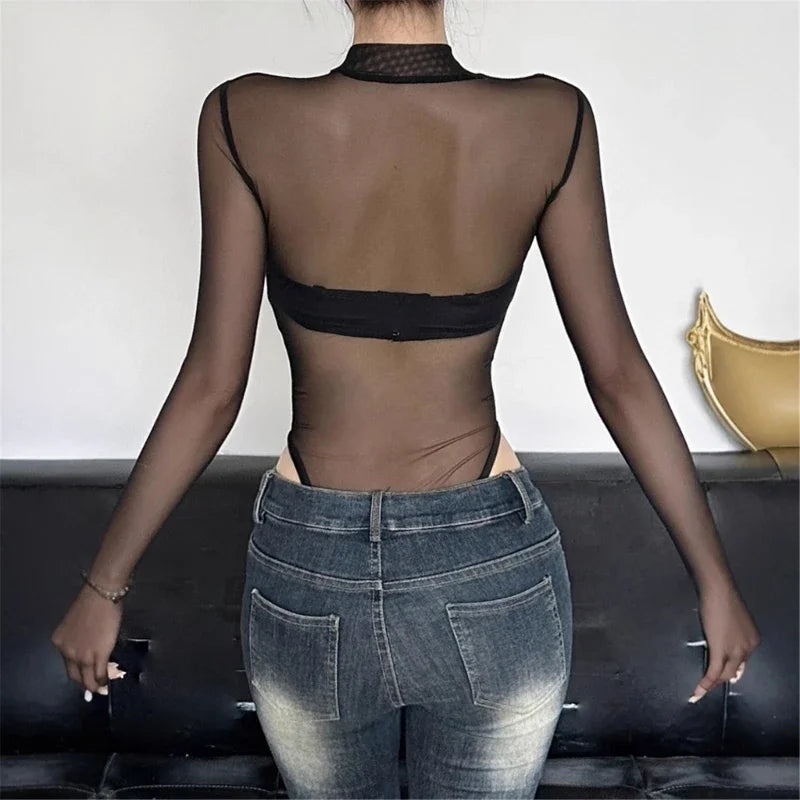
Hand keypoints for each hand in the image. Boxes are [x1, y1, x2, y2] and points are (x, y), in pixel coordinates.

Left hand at [50, 582, 122, 694]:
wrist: (101, 595)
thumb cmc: (92, 602)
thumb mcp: (77, 624)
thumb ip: (80, 638)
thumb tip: (91, 646)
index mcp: (59, 642)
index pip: (68, 663)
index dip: (78, 670)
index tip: (85, 673)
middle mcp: (67, 652)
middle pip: (74, 676)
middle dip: (84, 683)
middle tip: (92, 687)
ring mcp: (82, 656)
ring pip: (87, 679)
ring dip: (95, 686)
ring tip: (102, 689)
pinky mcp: (98, 656)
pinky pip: (99, 674)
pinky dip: (104, 680)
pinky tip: (108, 682)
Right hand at [690, 581, 760, 702]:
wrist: (719, 590)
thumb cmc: (722, 598)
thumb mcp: (732, 619)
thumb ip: (730, 632)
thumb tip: (721, 637)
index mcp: (752, 640)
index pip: (742, 662)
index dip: (731, 670)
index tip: (723, 673)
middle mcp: (748, 649)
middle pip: (734, 671)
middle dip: (721, 680)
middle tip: (710, 685)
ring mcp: (736, 651)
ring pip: (725, 674)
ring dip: (712, 685)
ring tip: (701, 691)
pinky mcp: (721, 650)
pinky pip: (713, 671)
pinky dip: (705, 683)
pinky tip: (697, 691)